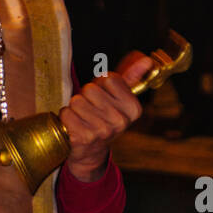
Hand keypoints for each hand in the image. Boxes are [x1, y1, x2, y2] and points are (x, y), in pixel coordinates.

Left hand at [60, 52, 151, 180]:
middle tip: (90, 110)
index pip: (109, 78)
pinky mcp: (83, 138)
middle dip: (86, 96)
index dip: (102, 85)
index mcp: (133, 109)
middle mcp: (120, 121)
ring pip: (77, 101)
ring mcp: (102, 131)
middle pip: (91, 89)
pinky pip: (66, 113)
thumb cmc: (103, 118)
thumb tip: (147, 60)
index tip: (104, 98)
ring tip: (82, 118)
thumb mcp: (119, 98)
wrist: (90, 152)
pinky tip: (74, 126)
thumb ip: (131, 77)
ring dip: (75, 108)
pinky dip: (66, 117)